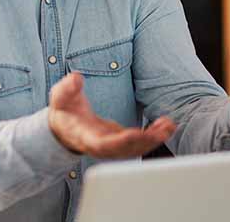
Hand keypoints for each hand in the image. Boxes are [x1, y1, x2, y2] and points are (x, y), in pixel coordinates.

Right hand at [48, 72, 175, 157]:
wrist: (65, 124)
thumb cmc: (64, 110)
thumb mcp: (60, 96)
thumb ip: (67, 88)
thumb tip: (76, 78)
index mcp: (85, 136)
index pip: (102, 144)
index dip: (119, 142)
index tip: (135, 134)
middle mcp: (100, 145)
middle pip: (124, 150)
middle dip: (144, 142)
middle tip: (162, 132)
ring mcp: (112, 145)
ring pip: (135, 149)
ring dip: (153, 139)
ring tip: (169, 126)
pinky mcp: (121, 141)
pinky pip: (139, 142)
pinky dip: (153, 136)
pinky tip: (166, 125)